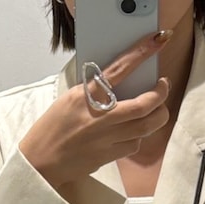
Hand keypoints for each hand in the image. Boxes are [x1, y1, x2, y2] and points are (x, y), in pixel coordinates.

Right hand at [18, 31, 171, 191]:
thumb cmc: (53, 127)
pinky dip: (139, 137)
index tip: (157, 41)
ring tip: (155, 111)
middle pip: (144, 105)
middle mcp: (100, 116)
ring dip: (156, 117)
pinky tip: (134, 133)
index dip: (141, 53)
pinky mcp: (108, 156)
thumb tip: (117, 83)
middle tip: (163, 87)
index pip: (120, 69)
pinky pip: (134, 145)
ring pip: (145, 127)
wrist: (42, 160)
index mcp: (87, 95)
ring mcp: (106, 138)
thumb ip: (94, 90)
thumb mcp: (70, 99)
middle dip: (161, 95)